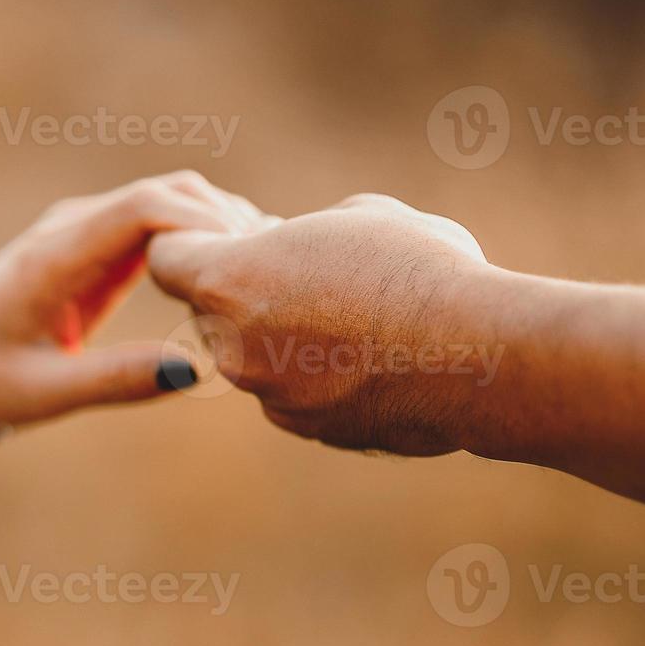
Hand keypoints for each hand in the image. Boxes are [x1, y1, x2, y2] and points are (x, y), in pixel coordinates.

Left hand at [0, 171, 247, 424]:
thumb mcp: (42, 392)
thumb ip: (114, 381)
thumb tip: (194, 369)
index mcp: (55, 256)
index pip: (142, 207)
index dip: (204, 223)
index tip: (245, 265)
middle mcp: (73, 228)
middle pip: (169, 191)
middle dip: (224, 222)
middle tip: (271, 275)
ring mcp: (87, 231)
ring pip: (171, 201)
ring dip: (218, 228)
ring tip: (261, 279)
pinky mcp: (99, 246)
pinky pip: (160, 226)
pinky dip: (200, 241)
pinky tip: (232, 281)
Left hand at [148, 192, 495, 455]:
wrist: (478, 356)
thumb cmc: (420, 268)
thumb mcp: (358, 217)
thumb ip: (300, 235)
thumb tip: (293, 250)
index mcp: (230, 280)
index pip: (166, 258)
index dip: (193, 241)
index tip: (233, 232)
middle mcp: (232, 345)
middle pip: (205, 308)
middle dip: (238, 287)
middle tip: (296, 267)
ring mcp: (267, 394)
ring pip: (249, 353)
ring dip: (278, 331)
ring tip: (348, 308)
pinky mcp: (305, 427)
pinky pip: (289, 390)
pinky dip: (313, 372)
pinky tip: (370, 353)